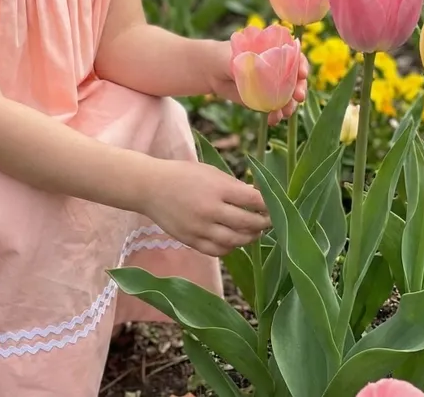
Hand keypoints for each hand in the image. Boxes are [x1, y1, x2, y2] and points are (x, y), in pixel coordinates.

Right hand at [141, 160, 270, 256]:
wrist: (149, 187)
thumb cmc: (182, 174)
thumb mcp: (209, 172)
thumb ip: (233, 185)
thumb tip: (257, 197)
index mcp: (217, 188)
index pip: (253, 200)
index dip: (268, 205)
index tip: (274, 206)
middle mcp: (210, 210)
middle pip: (248, 223)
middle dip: (263, 223)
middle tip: (268, 221)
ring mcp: (200, 228)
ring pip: (236, 241)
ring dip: (249, 237)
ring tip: (253, 231)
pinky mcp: (191, 240)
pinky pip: (219, 250)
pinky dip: (230, 247)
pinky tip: (233, 239)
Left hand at [207, 40, 308, 125]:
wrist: (213, 71)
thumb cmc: (226, 56)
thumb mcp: (237, 57)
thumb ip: (249, 65)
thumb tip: (260, 74)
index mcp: (276, 53)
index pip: (296, 58)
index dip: (302, 65)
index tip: (302, 74)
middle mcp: (279, 70)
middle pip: (297, 80)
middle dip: (300, 88)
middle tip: (298, 97)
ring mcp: (273, 86)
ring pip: (289, 97)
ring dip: (290, 105)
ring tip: (285, 112)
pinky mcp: (265, 100)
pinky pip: (276, 109)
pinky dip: (277, 115)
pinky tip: (273, 119)